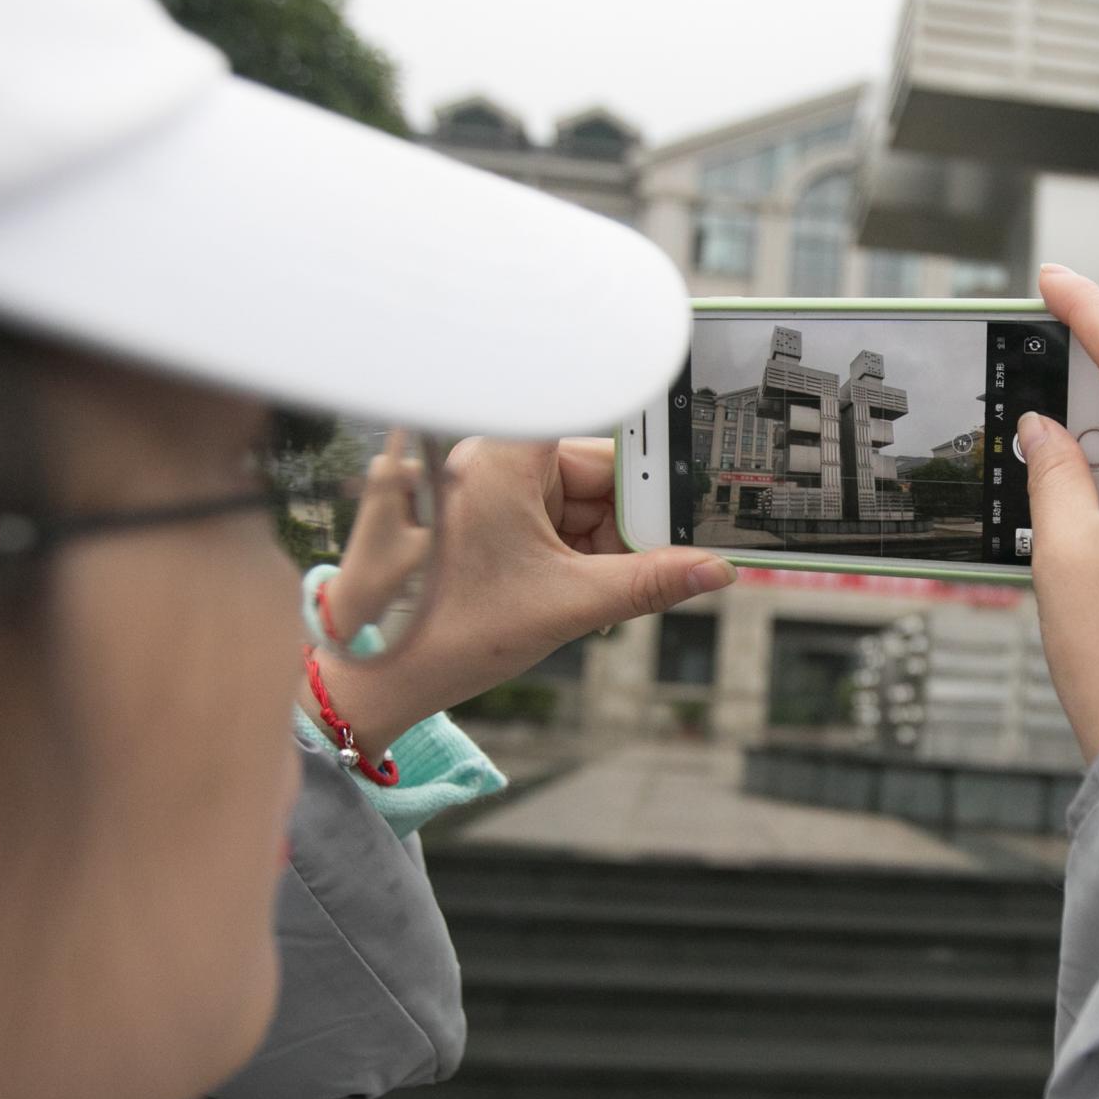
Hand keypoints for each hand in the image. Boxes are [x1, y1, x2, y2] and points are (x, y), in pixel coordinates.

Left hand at [311, 436, 733, 750]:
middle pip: (595, 470)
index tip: (683, 475)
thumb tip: (712, 570)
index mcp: (506, 459)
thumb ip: (649, 582)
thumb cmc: (451, 631)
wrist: (386, 674)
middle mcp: (494, 463)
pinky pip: (554, 521)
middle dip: (628, 520)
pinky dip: (578, 553)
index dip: (645, 444)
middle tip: (662, 558)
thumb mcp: (568, 604)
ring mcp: (489, 492)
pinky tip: (583, 591)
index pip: (596, 424)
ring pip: (579, 501)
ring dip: (604, 544)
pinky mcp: (488, 520)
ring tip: (602, 591)